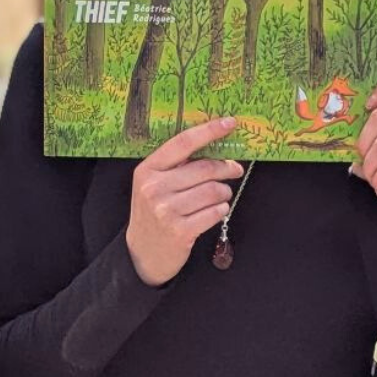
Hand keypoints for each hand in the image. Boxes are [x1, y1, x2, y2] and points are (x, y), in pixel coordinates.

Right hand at [126, 117, 244, 285]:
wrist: (142, 253)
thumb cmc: (153, 212)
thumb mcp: (154, 184)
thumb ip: (177, 166)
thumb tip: (216, 146)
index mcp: (148, 169)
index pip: (183, 142)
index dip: (209, 130)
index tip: (230, 123)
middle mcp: (154, 188)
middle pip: (205, 167)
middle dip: (226, 167)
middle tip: (235, 169)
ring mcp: (166, 210)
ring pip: (213, 190)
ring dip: (224, 192)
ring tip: (221, 195)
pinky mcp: (180, 231)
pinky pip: (214, 212)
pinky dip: (221, 209)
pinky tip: (215, 210)